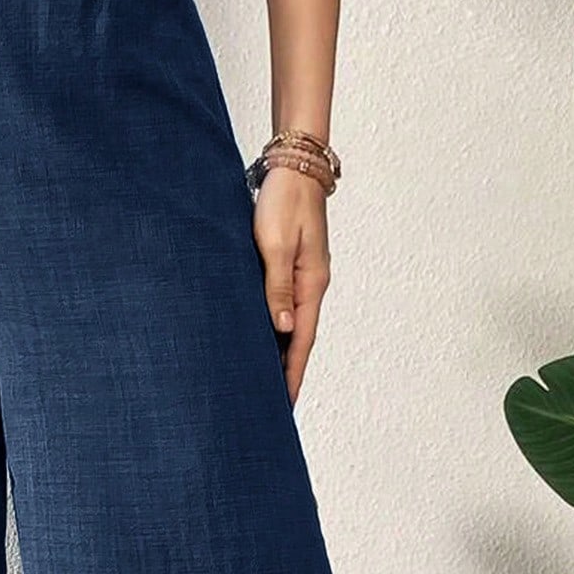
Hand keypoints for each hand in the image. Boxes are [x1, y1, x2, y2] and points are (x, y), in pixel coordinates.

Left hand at [252, 166, 330, 406]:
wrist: (294, 166)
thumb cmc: (283, 201)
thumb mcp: (276, 245)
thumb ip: (277, 287)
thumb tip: (282, 328)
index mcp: (312, 284)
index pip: (301, 341)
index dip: (292, 374)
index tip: (284, 404)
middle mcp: (311, 285)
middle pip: (298, 340)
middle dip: (287, 373)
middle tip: (271, 407)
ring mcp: (303, 277)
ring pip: (290, 325)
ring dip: (279, 353)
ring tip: (263, 384)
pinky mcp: (291, 267)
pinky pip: (283, 307)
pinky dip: (274, 329)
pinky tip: (262, 341)